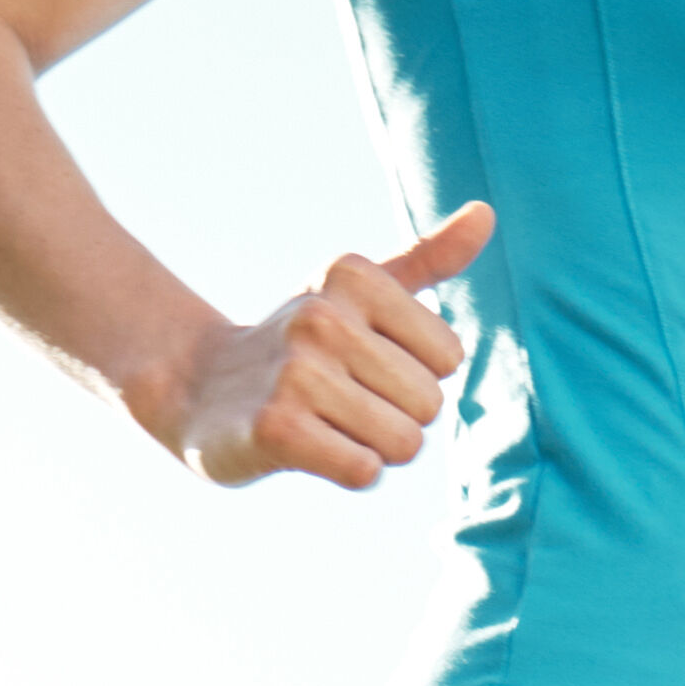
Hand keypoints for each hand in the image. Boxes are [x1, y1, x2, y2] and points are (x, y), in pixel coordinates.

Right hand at [170, 203, 495, 488]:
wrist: (196, 388)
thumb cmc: (298, 344)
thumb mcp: (357, 292)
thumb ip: (427, 258)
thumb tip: (487, 214)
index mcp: (351, 275)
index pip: (448, 356)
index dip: (415, 375)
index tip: (363, 365)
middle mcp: (323, 316)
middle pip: (429, 404)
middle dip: (397, 417)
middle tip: (341, 401)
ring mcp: (296, 373)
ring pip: (402, 442)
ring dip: (373, 447)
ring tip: (326, 423)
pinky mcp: (276, 429)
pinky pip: (364, 470)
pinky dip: (347, 471)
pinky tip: (312, 449)